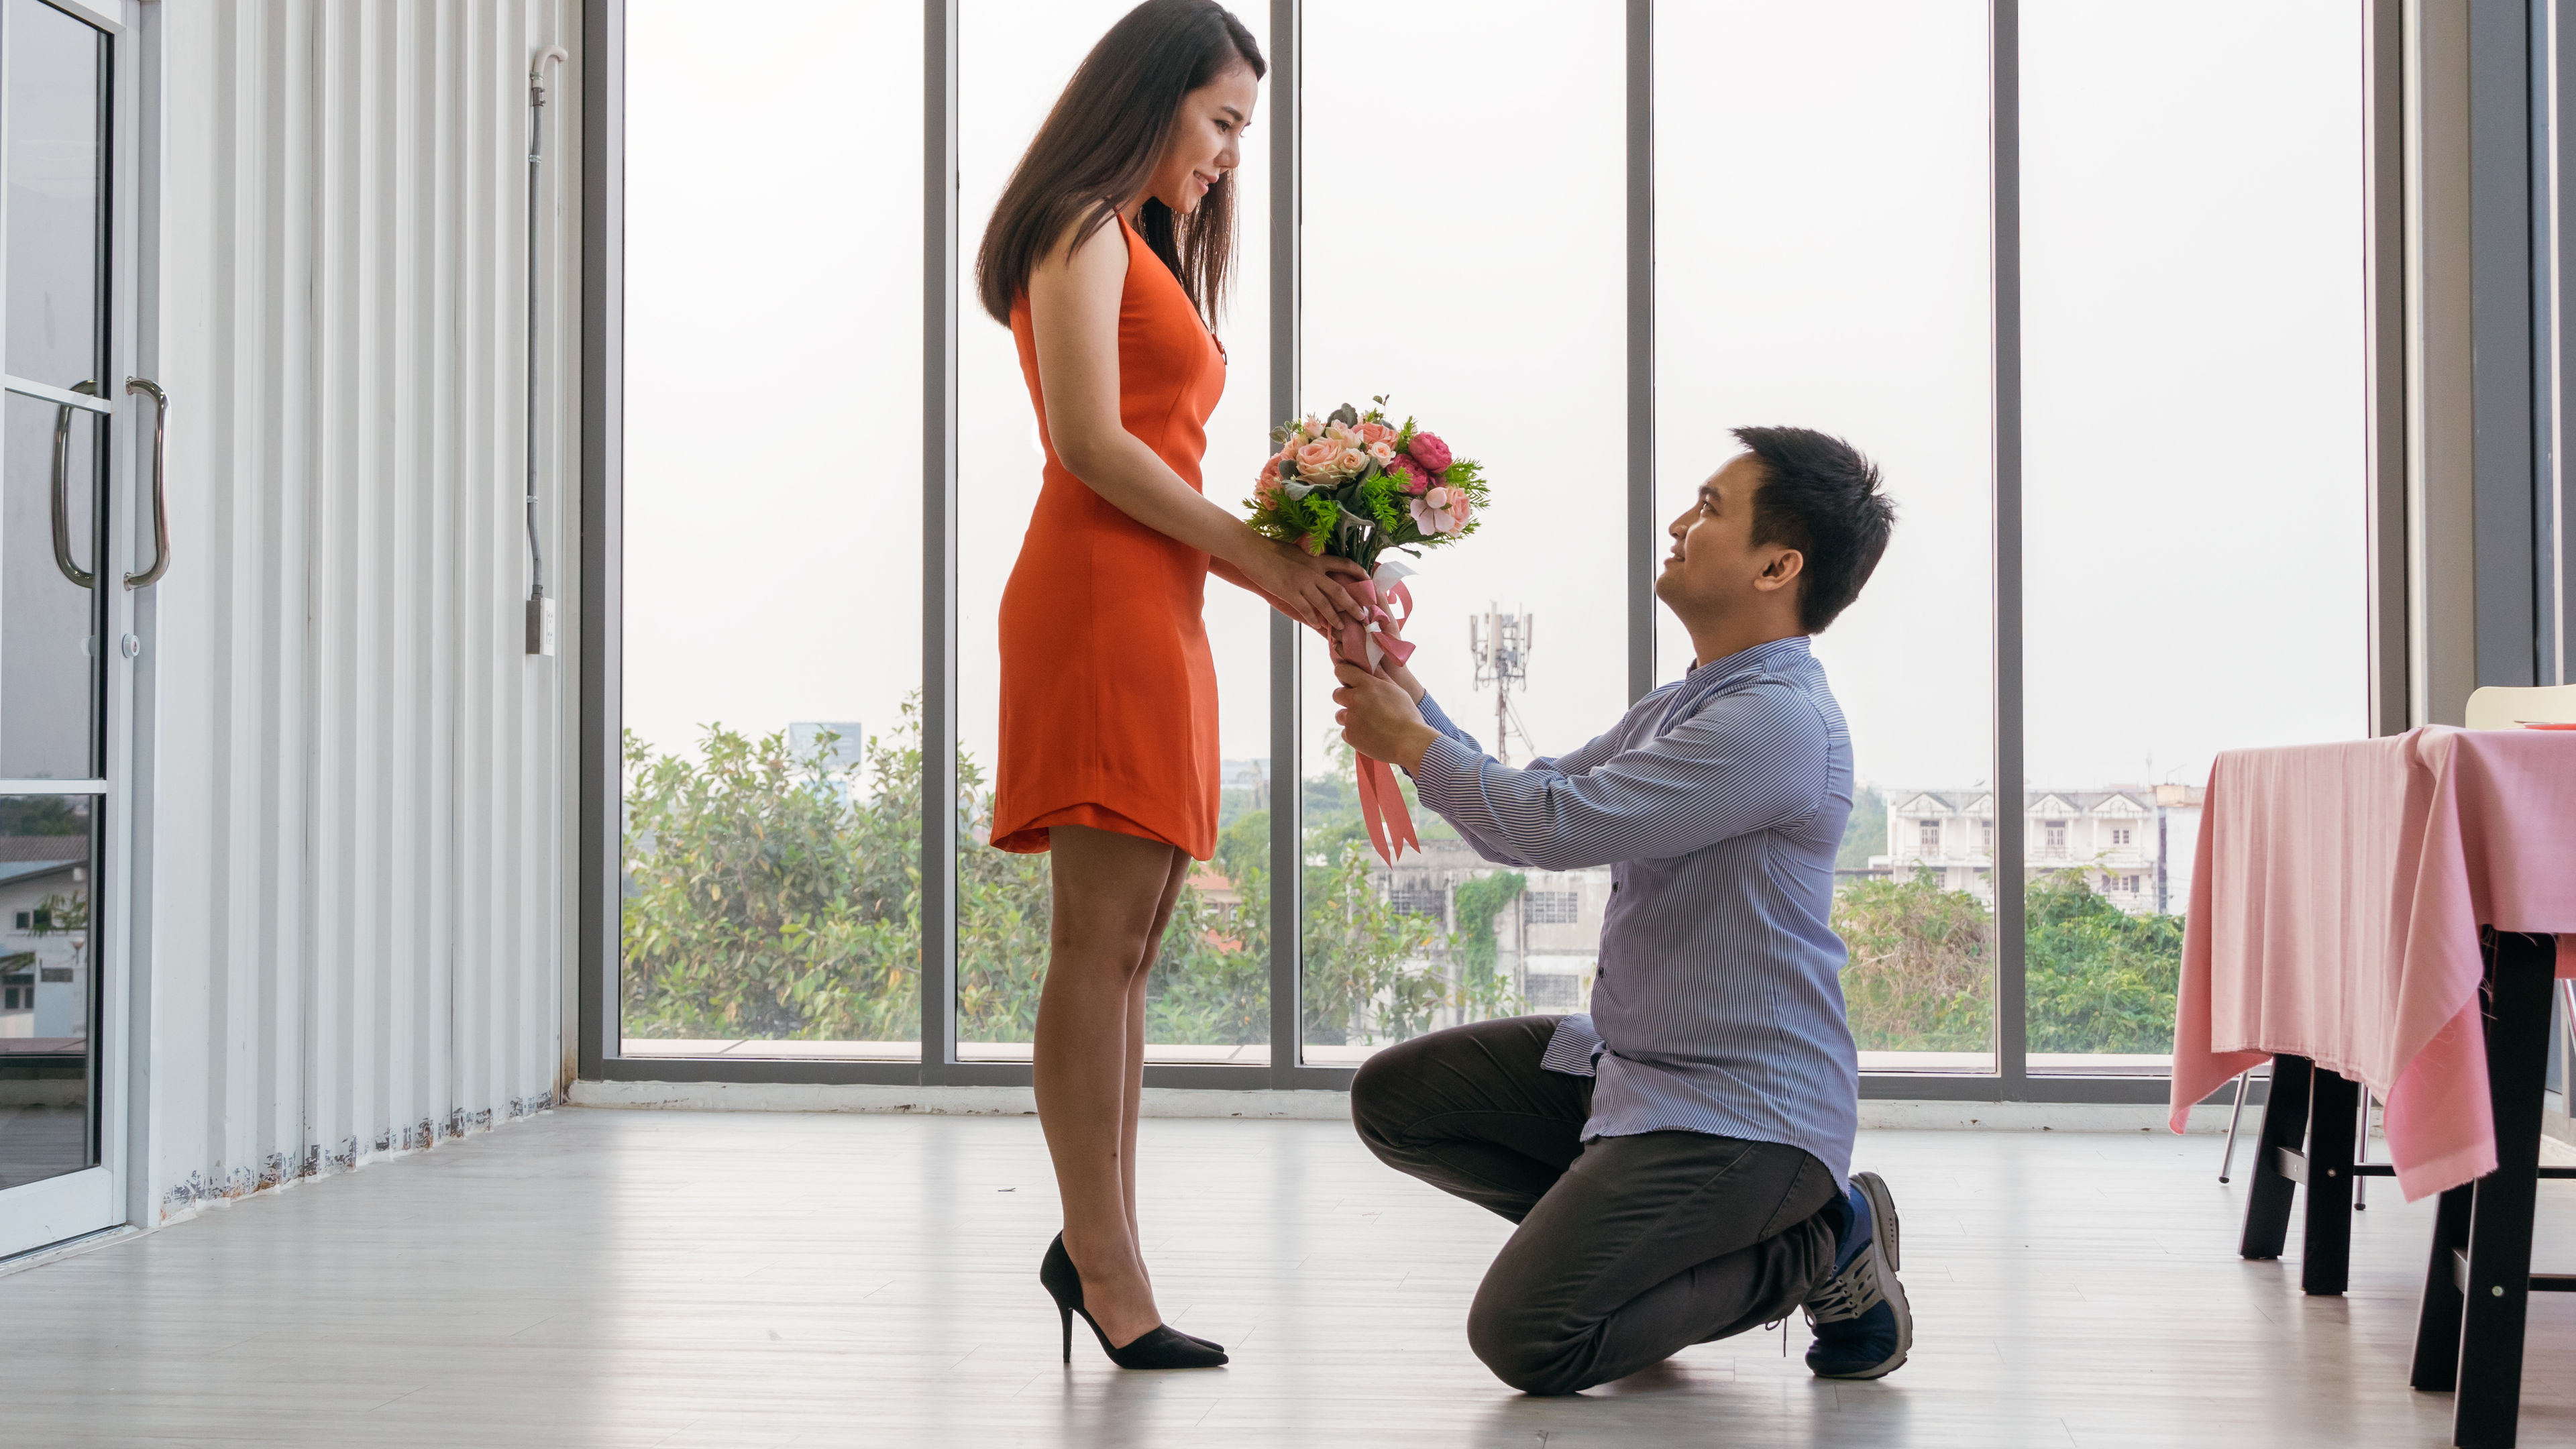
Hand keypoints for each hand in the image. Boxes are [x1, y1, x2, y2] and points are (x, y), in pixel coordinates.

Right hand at [1239, 537, 1366, 632]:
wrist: (1254, 552)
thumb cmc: (1272, 548)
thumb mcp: (1297, 549)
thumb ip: (1309, 557)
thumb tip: (1314, 559)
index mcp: (1316, 559)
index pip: (1344, 564)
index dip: (1358, 572)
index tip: (1368, 580)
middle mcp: (1313, 572)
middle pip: (1339, 591)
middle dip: (1352, 604)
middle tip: (1361, 615)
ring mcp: (1302, 583)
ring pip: (1324, 604)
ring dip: (1334, 617)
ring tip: (1341, 627)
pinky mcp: (1290, 593)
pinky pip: (1305, 609)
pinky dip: (1311, 619)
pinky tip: (1316, 625)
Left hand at [1333, 659, 1436, 771]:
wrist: (1409, 743)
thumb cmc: (1407, 715)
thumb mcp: (1397, 690)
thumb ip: (1380, 677)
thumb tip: (1371, 665)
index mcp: (1367, 685)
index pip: (1342, 671)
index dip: (1345, 675)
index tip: (1350, 681)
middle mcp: (1355, 699)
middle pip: (1337, 694)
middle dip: (1347, 698)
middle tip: (1362, 705)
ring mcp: (1351, 718)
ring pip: (1340, 715)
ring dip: (1349, 717)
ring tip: (1368, 723)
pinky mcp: (1350, 735)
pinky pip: (1345, 732)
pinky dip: (1354, 733)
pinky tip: (1369, 734)